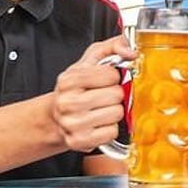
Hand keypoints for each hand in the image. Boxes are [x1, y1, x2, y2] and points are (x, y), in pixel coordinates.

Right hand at [49, 36, 133, 150]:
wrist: (57, 116)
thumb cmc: (77, 88)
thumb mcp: (92, 60)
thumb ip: (114, 46)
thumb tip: (131, 51)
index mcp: (69, 80)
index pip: (111, 74)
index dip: (114, 76)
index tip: (106, 79)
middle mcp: (67, 102)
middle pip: (116, 95)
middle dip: (116, 94)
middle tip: (105, 96)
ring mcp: (72, 123)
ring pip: (116, 114)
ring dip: (115, 111)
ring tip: (102, 109)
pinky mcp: (79, 141)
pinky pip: (112, 132)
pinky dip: (110, 128)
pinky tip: (99, 123)